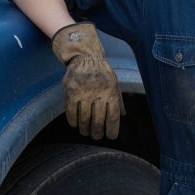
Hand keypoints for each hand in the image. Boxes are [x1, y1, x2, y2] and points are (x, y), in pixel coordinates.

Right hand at [52, 23, 125, 139]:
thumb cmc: (102, 72)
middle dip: (97, 132)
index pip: (113, 116)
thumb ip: (119, 99)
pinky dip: (73, 120)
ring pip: (84, 118)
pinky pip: (71, 111)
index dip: (112, 129)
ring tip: (86, 132)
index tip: (111, 137)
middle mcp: (98, 93)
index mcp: (111, 92)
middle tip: (96, 137)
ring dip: (85, 128)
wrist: (85, 56)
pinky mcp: (71, 92)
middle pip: (98, 120)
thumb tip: (123, 115)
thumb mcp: (114, 83)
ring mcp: (84, 93)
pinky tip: (75, 124)